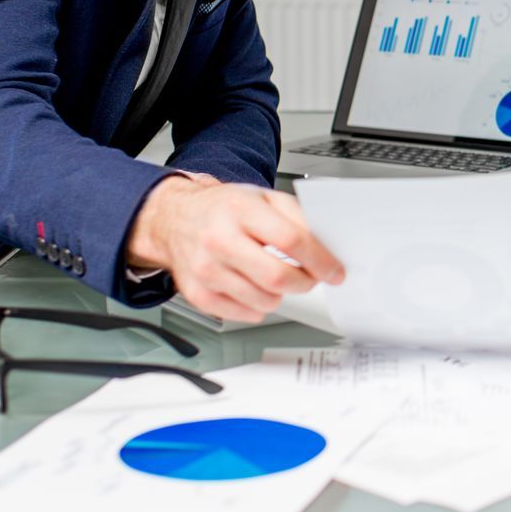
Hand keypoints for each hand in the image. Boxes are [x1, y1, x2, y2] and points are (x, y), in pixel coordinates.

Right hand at [126, 177, 343, 322]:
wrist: (177, 219)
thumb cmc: (224, 209)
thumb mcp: (264, 197)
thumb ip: (297, 217)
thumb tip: (326, 247)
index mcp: (240, 210)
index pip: (291, 239)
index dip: (320, 259)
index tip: (334, 270)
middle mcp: (219, 239)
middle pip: (277, 276)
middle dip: (304, 282)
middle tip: (310, 278)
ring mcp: (206, 270)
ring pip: (264, 301)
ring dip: (281, 294)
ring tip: (275, 276)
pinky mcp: (198, 294)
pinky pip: (244, 314)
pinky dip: (258, 305)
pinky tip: (254, 286)